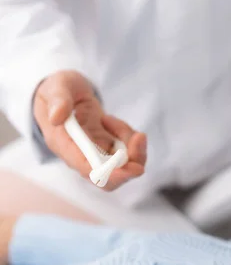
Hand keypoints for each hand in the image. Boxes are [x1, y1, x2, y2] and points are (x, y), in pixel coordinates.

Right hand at [33, 70, 146, 189]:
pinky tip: (111, 121)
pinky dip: (127, 136)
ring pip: (121, 165)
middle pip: (108, 178)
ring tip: (111, 119)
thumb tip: (57, 117)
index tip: (131, 169)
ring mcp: (94, 153)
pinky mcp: (105, 147)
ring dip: (129, 144)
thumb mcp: (57, 87)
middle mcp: (78, 155)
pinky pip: (125, 151)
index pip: (86, 168)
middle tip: (139, 137)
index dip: (110, 173)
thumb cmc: (58, 89)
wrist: (64, 91)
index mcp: (62, 143)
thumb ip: (58, 100)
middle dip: (129, 165)